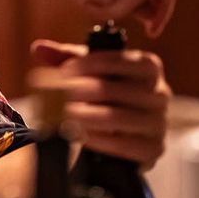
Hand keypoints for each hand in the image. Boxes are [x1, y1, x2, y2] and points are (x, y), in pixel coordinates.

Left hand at [28, 39, 170, 169]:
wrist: (122, 136)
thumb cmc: (106, 97)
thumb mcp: (89, 73)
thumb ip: (66, 58)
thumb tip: (38, 48)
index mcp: (149, 67)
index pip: (120, 60)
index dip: (89, 64)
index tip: (64, 71)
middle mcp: (160, 92)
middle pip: (115, 90)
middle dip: (81, 92)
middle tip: (56, 95)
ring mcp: (159, 122)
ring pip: (119, 117)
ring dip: (87, 116)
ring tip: (63, 116)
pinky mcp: (154, 148)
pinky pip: (126, 145)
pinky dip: (101, 141)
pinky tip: (81, 136)